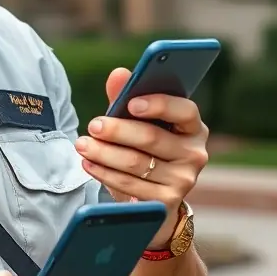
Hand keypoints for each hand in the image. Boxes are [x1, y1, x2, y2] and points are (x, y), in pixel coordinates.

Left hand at [74, 67, 208, 247]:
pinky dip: (105, 174)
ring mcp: (183, 180)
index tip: (131, 103)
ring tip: (82, 145)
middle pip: (153, 138)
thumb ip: (126, 97)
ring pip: (137, 163)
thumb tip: (118, 74)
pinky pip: (130, 185)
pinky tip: (89, 164)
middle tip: (93, 125)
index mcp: (192, 127)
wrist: (152, 197)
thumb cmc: (144, 150)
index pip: (185, 111)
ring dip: (104, 153)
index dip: (159, 105)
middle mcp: (194, 153)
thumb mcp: (136, 123)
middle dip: (118, 131)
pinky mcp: (166, 201)